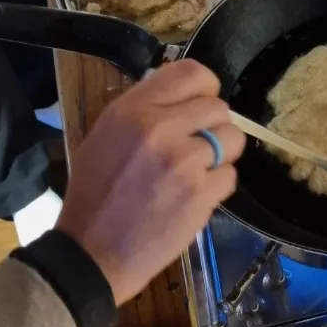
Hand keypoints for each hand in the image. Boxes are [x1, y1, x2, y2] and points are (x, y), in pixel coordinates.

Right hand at [56, 61, 245, 306]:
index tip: (200, 105)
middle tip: (194, 148)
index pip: (192, 72)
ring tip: (196, 172)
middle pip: (219, 107)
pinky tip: (192, 197)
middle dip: (213, 126)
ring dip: (221, 155)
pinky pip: (230, 176)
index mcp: (132, 110)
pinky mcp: (201, 195)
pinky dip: (216, 186)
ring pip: (233, 140)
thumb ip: (144, 110)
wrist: (93, 253)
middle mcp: (160, 129)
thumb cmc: (95, 195)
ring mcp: (184, 162)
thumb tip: (183, 98)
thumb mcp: (105, 136)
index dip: (205, 88)